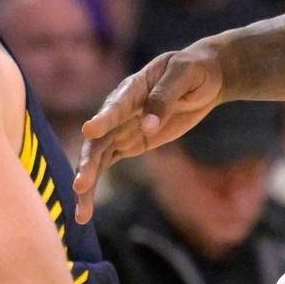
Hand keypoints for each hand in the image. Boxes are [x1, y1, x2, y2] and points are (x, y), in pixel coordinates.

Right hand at [73, 43, 224, 215]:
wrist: (203, 78)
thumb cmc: (193, 70)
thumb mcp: (184, 75)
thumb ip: (165, 97)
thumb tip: (148, 126)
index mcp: (133, 88)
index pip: (116, 105)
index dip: (103, 119)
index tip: (90, 131)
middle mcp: (119, 111)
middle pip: (99, 139)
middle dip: (89, 162)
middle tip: (80, 184)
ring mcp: (122, 129)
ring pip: (98, 158)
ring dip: (87, 183)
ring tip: (81, 213)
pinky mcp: (129, 144)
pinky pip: (107, 164)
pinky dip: (95, 184)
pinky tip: (85, 209)